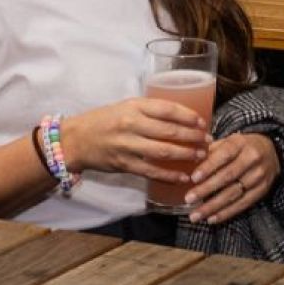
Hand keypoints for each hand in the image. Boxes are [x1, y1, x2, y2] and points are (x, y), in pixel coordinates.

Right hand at [57, 97, 209, 181]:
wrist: (76, 139)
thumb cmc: (104, 120)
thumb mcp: (126, 106)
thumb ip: (149, 111)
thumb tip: (181, 116)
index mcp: (134, 107)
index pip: (167, 109)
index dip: (188, 116)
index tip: (202, 122)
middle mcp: (131, 124)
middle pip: (169, 131)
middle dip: (193, 137)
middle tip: (208, 141)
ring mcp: (127, 146)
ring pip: (163, 152)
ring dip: (185, 155)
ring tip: (200, 156)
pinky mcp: (124, 164)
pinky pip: (151, 171)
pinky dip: (168, 175)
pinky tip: (182, 177)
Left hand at [186, 133, 279, 223]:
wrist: (272, 151)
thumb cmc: (241, 147)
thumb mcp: (228, 141)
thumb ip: (210, 151)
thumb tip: (189, 164)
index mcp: (240, 144)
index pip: (224, 155)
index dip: (208, 167)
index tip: (193, 178)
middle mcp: (252, 159)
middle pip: (228, 176)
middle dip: (206, 189)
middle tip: (189, 199)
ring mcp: (258, 176)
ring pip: (234, 193)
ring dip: (213, 206)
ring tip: (196, 215)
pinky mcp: (262, 190)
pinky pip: (243, 204)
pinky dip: (226, 213)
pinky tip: (211, 219)